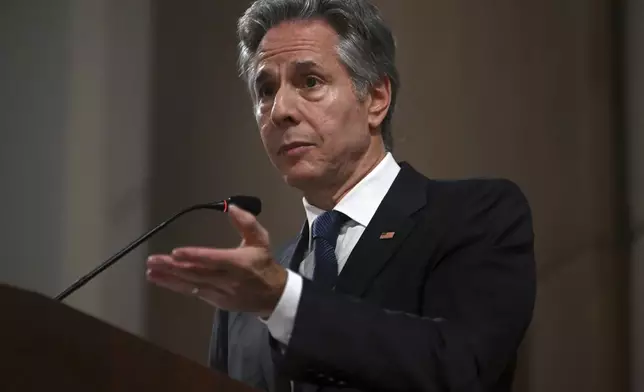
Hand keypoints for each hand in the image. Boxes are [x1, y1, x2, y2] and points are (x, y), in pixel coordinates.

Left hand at [145, 204, 286, 317]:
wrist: (273, 295)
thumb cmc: (263, 263)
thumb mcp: (261, 239)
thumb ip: (246, 223)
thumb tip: (231, 207)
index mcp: (239, 263)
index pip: (213, 259)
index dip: (194, 256)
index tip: (176, 252)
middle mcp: (227, 279)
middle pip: (197, 272)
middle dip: (173, 267)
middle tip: (153, 260)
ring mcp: (220, 292)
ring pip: (191, 284)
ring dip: (169, 278)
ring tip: (151, 271)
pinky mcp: (215, 301)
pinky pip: (193, 292)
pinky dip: (176, 286)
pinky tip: (161, 280)